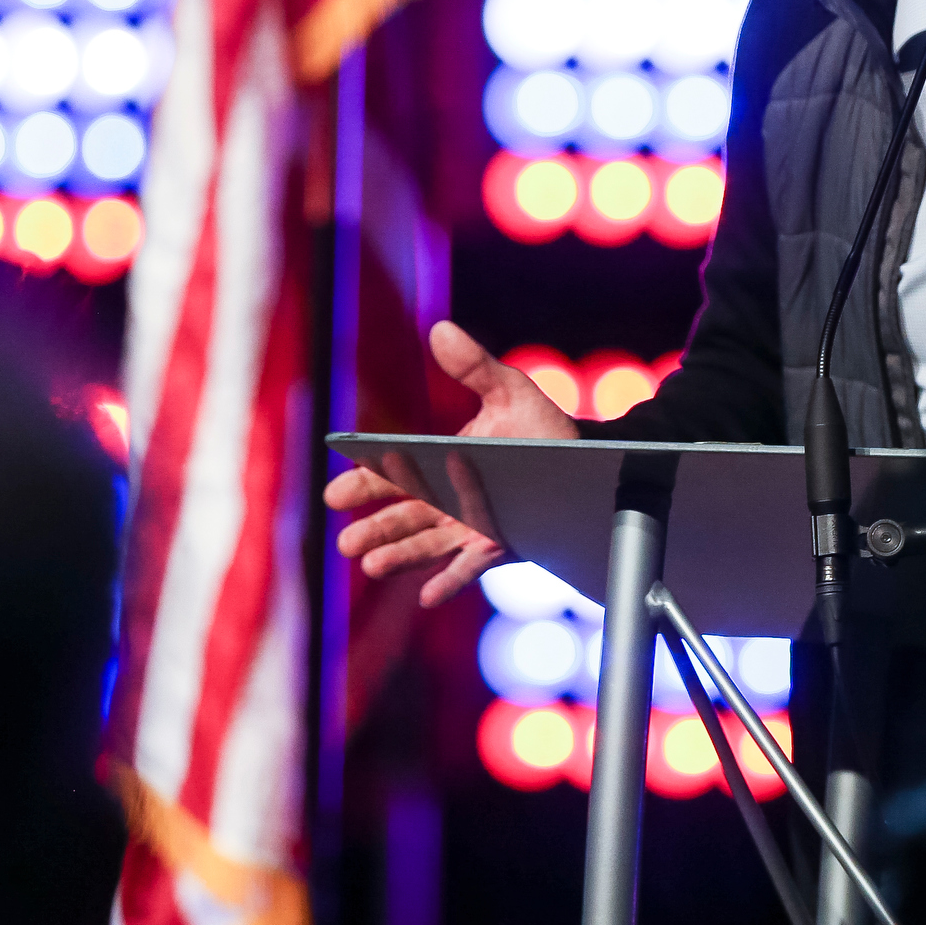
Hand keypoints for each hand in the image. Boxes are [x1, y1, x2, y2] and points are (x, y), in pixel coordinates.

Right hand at [325, 321, 578, 605]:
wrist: (589, 463)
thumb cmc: (542, 428)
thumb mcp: (508, 391)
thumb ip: (473, 366)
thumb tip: (440, 328)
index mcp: (441, 462)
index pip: (394, 473)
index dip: (365, 483)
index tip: (336, 492)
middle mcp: (449, 499)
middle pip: (404, 516)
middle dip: (374, 527)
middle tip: (346, 539)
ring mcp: (470, 527)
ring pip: (427, 544)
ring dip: (399, 556)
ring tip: (371, 565)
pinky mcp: (498, 548)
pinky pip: (470, 569)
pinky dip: (448, 582)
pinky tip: (426, 596)